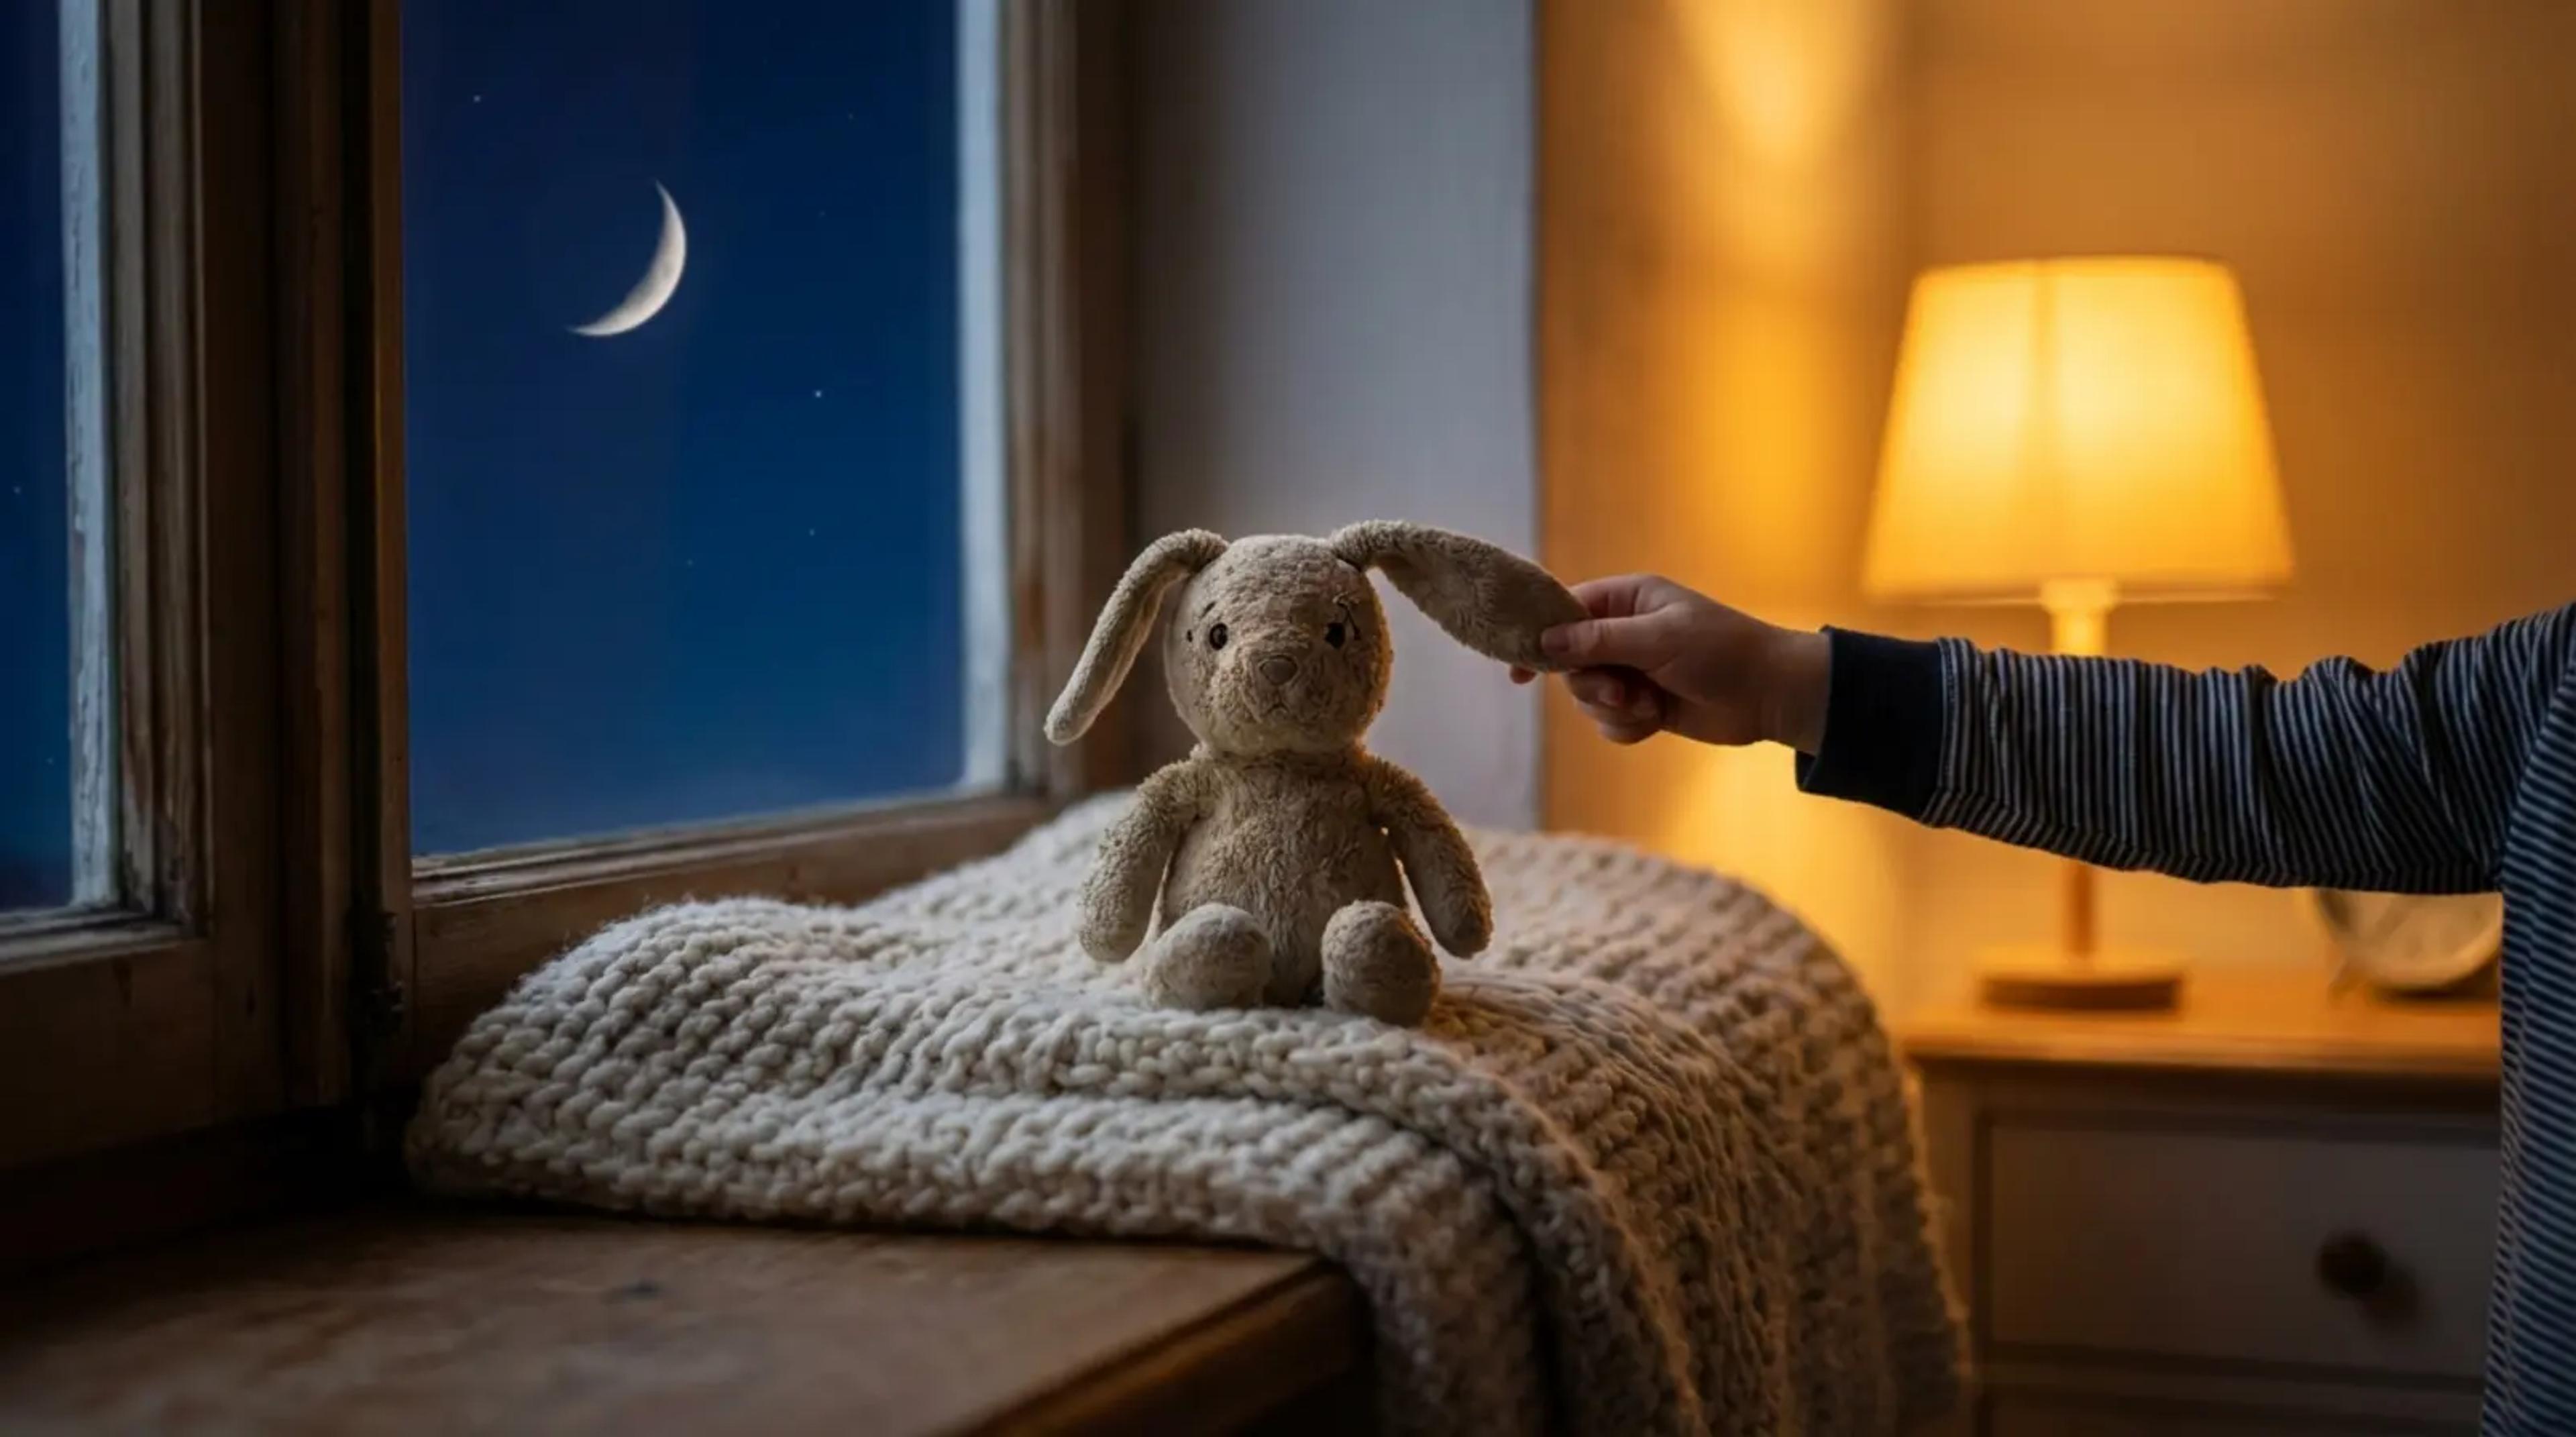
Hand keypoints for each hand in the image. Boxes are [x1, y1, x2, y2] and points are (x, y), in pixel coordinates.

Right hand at [1508, 575, 1829, 751]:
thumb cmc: (1721, 652)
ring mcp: (1634, 671)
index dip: (1540, 636)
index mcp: (1628, 600)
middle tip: (1624, 691)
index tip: (1517, 667)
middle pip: (1571, 663)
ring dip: (1614, 709)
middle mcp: (1625, 633)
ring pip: (1588, 698)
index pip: (1566, 611)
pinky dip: (1628, 727)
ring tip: (1649, 706)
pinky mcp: (1645, 705)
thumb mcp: (1657, 639)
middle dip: (1592, 685)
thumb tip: (1545, 641)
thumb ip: (1598, 640)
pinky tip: (1655, 722)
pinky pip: (1610, 723)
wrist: (1772, 695)